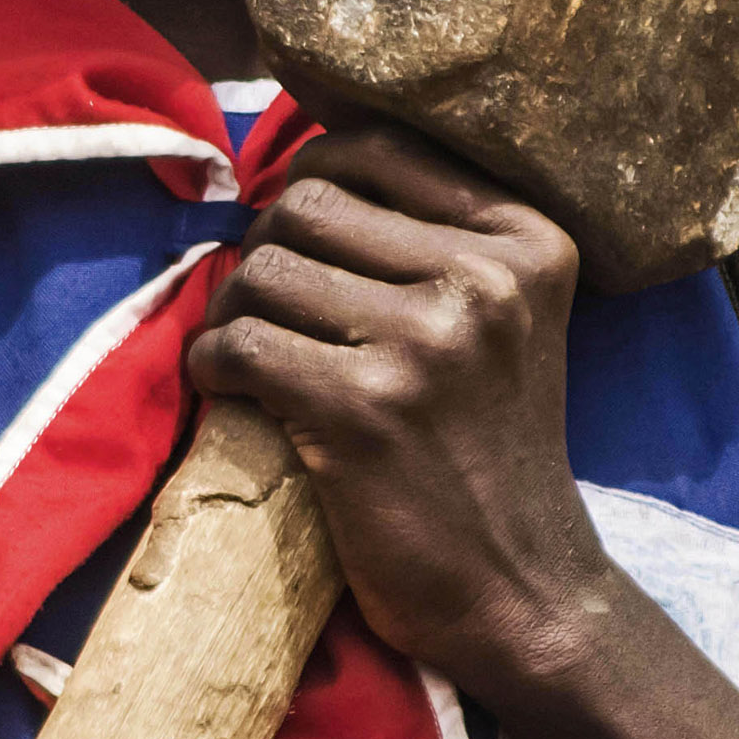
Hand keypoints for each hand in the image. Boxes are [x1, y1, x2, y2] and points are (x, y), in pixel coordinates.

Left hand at [184, 121, 606, 689]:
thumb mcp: (507, 323)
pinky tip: (227, 389)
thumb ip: (437, 239)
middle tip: (266, 304)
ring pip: (263, 269)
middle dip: (265, 246)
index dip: (312, 175)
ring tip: (250, 352)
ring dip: (231, 310)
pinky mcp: (364, 411)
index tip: (295, 231)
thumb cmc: (491, 453)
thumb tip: (297, 169)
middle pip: (307, 202)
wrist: (524, 592)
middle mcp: (486, 280)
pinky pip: (238, 344)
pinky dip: (211, 364)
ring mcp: (426, 344)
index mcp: (528, 241)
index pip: (380, 147)